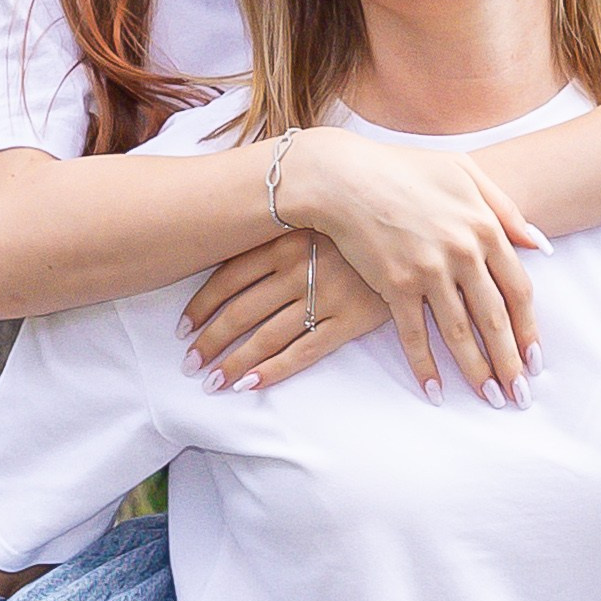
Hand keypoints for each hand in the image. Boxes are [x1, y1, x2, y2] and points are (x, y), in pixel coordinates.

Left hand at [181, 229, 386, 389]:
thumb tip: (234, 249)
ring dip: (234, 363)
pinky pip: (304, 351)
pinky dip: (273, 370)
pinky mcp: (350, 320)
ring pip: (266, 336)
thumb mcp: (317, 215)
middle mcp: (298, 269)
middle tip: (190, 364)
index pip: (228, 277)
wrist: (417, 228)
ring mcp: (324, 296)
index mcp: (285, 241)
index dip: (201, 305)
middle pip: (240, 312)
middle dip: (210, 342)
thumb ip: (281, 232)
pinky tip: (249, 385)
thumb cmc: (362, 219)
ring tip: (211, 382)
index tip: (183, 327)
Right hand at [275, 131, 546, 404]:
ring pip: (458, 333)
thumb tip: (541, 246)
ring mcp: (428, 271)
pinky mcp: (394, 285)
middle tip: (520, 396)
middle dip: (509, 362)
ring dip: (476, 372)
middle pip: (494, 319)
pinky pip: (414, 335)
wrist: (345, 177)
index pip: (518, 290)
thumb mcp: (465, 173)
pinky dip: (425, 366)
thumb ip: (505, 208)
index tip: (535, 359)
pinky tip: (435, 392)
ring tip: (490, 399)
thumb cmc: (405, 169)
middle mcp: (462, 252)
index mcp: (484, 227)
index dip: (529, 329)